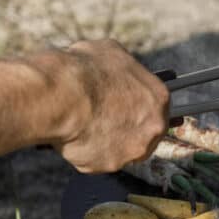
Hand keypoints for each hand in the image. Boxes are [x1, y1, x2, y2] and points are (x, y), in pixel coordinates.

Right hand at [53, 39, 169, 172]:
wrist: (60, 97)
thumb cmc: (84, 71)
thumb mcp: (110, 52)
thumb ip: (123, 69)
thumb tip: (118, 71)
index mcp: (158, 98)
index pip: (157, 107)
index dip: (140, 107)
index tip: (127, 107)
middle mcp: (152, 128)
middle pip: (144, 133)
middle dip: (126, 127)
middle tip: (104, 118)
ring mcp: (132, 150)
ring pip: (121, 149)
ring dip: (106, 140)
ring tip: (83, 124)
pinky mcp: (108, 165)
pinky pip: (97, 160)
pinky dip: (85, 150)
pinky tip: (73, 135)